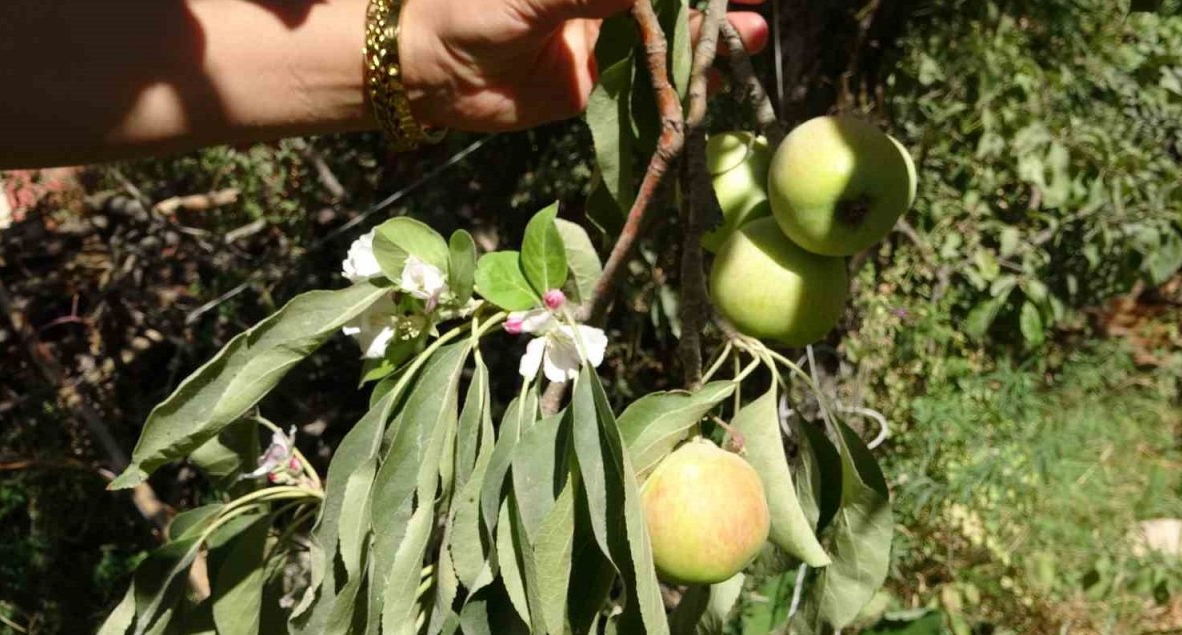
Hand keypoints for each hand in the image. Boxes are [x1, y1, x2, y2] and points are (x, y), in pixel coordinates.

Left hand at [399, 0, 767, 131]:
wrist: (425, 74)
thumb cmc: (469, 9)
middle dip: (713, 2)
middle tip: (756, 8)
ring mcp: (603, 34)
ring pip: (669, 34)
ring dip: (709, 35)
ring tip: (751, 35)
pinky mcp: (597, 79)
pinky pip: (649, 78)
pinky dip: (683, 77)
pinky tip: (717, 71)